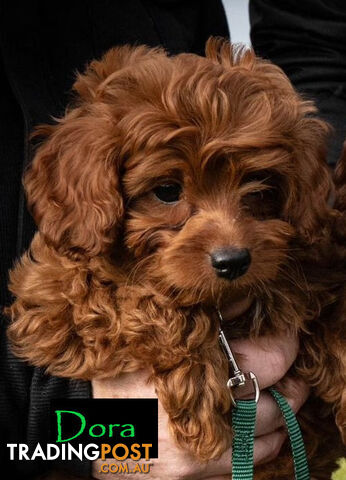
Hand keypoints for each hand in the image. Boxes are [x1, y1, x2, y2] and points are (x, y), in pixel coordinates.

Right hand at [92, 331, 308, 478]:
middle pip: (275, 397)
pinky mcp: (195, 473)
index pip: (267, 357)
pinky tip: (258, 426)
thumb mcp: (159, 336)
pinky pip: (250, 461)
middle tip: (291, 367)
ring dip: (282, 411)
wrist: (83, 421)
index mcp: (194, 368)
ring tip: (280, 395)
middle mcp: (203, 412)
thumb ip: (204, 318)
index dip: (286, 342)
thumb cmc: (121, 370)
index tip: (288, 333)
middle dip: (291, 380)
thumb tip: (244, 300)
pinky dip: (265, 442)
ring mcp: (202, 449)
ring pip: (270, 432)